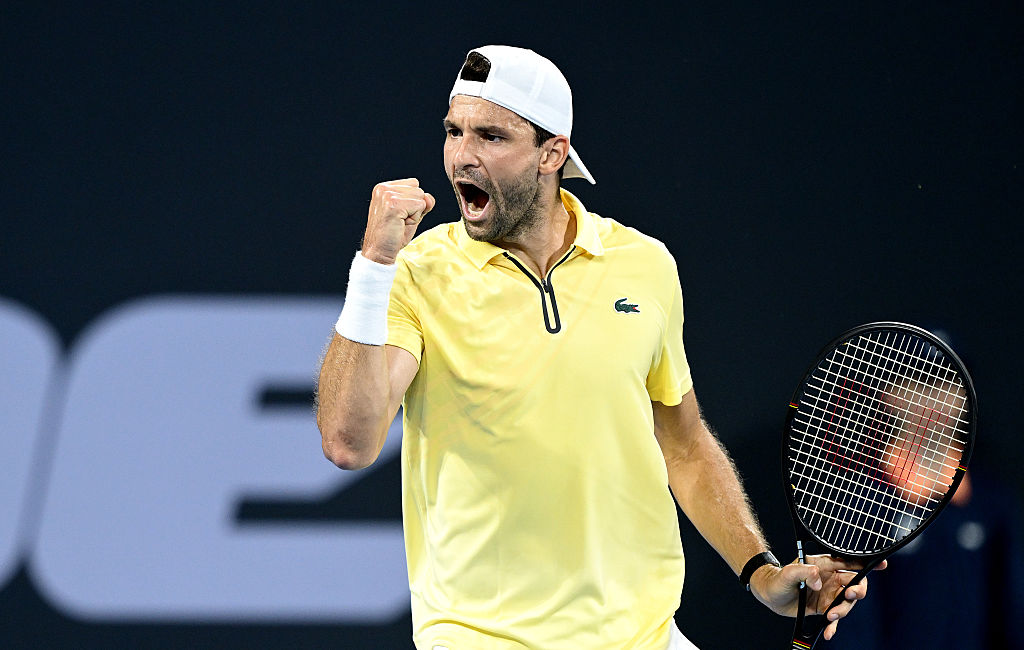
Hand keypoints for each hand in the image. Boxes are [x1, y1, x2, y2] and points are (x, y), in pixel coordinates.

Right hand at [362, 178, 435, 264]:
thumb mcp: (411, 215)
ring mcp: (387, 195)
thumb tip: (429, 197)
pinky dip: (415, 218)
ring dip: (415, 214)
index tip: (399, 215)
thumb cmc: (392, 235)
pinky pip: (420, 206)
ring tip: (400, 222)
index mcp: (384, 188)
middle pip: (419, 190)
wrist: (380, 251)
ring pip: (421, 197)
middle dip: (415, 208)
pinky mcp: (393, 204)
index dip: (413, 202)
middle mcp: (384, 188)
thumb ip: (422, 203)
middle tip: (400, 221)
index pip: (414, 184)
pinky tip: (401, 224)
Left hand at [749, 555, 886, 640]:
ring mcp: (829, 594)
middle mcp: (830, 579)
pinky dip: (834, 627)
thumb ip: (803, 571)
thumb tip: (817, 578)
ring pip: (847, 603)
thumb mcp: (788, 572)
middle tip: (850, 595)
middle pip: (855, 584)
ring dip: (842, 611)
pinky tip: (830, 632)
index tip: (882, 564)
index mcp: (824, 565)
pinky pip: (835, 618)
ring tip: (830, 616)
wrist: (770, 595)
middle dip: (858, 590)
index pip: (849, 562)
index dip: (866, 563)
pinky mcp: (824, 608)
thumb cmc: (778, 579)